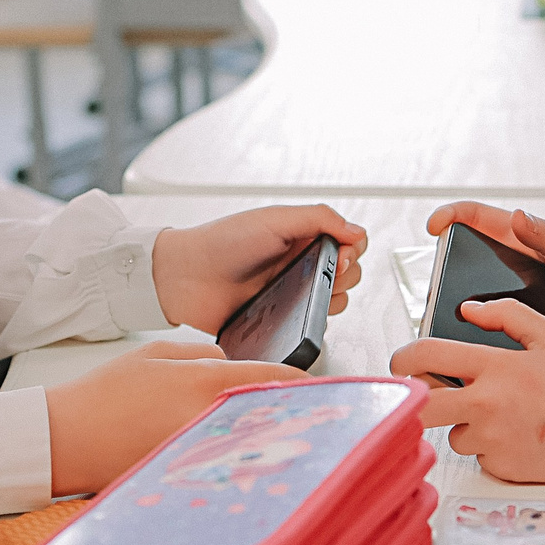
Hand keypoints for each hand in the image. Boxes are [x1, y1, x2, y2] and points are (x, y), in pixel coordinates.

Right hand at [43, 340, 300, 493]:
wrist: (62, 440)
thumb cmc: (103, 394)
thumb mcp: (153, 354)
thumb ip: (200, 354)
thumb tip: (229, 363)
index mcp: (204, 383)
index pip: (270, 381)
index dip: (299, 384)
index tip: (316, 388)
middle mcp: (208, 422)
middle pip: (267, 419)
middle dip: (286, 416)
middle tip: (307, 418)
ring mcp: (198, 455)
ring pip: (248, 446)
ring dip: (263, 442)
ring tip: (281, 442)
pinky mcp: (183, 479)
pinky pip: (221, 467)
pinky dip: (233, 463)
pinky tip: (238, 462)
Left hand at [150, 204, 365, 333]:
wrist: (186, 278)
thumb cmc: (223, 242)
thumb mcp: (274, 219)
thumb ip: (319, 218)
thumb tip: (357, 232)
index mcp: (303, 236)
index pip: (350, 243)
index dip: (352, 251)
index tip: (338, 257)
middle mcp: (301, 264)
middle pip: (348, 274)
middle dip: (344, 276)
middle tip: (323, 275)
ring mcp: (292, 293)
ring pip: (334, 302)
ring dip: (329, 300)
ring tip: (303, 294)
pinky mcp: (282, 319)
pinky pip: (309, 325)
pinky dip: (310, 321)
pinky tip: (293, 313)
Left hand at [389, 299, 544, 484]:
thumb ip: (506, 314)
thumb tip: (469, 310)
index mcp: (495, 367)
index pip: (426, 357)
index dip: (403, 359)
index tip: (402, 363)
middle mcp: (488, 405)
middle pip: (421, 407)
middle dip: (416, 401)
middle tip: (428, 396)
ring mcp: (494, 440)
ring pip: (454, 434)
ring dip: (467, 426)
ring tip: (504, 417)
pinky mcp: (502, 468)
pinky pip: (480, 457)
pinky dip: (491, 449)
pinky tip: (519, 437)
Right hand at [425, 202, 544, 339]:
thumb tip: (519, 218)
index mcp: (520, 237)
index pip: (476, 218)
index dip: (450, 217)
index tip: (433, 227)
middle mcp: (513, 263)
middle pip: (467, 262)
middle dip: (447, 273)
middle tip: (437, 289)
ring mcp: (518, 292)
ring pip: (480, 301)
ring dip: (467, 311)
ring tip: (457, 323)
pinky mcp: (527, 318)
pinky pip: (502, 327)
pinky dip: (492, 336)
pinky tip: (487, 347)